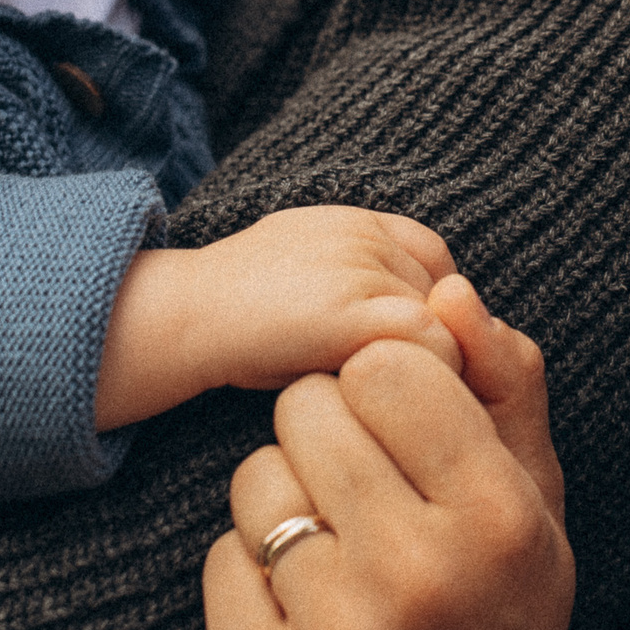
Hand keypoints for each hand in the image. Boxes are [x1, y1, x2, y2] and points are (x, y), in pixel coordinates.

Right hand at [95, 208, 460, 431]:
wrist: (181, 320)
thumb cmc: (238, 318)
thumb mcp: (308, 277)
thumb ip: (361, 280)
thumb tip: (418, 316)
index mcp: (357, 220)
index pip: (436, 258)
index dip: (430, 307)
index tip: (408, 351)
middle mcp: (368, 235)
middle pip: (445, 294)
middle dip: (435, 340)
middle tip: (407, 387)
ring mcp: (364, 270)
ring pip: (448, 325)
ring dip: (433, 367)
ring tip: (394, 401)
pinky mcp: (357, 314)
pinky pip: (434, 348)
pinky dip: (426, 380)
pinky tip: (388, 409)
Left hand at [204, 278, 586, 629]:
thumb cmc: (503, 609)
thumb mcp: (537, 498)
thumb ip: (506, 383)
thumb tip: (449, 290)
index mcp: (496, 521)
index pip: (388, 367)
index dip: (389, 379)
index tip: (405, 417)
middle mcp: (418, 580)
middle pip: (310, 407)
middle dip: (331, 422)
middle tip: (365, 475)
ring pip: (257, 476)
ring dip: (288, 490)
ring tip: (337, 537)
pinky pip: (223, 555)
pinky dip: (254, 563)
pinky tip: (304, 596)